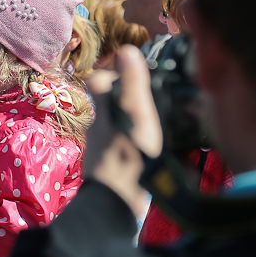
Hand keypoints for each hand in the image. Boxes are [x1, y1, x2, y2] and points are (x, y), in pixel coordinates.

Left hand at [84, 46, 162, 213]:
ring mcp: (102, 152)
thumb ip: (131, 85)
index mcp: (103, 113)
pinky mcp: (111, 170)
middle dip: (126, 102)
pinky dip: (135, 148)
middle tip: (151, 101)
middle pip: (108, 106)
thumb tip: (127, 51)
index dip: (112, 74)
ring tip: (157, 128)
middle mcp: (98, 130)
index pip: (98, 82)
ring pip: (115, 129)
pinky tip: (151, 154)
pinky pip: (122, 150)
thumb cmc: (128, 157)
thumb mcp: (135, 115)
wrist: (116, 206)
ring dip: (133, 126)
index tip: (131, 71)